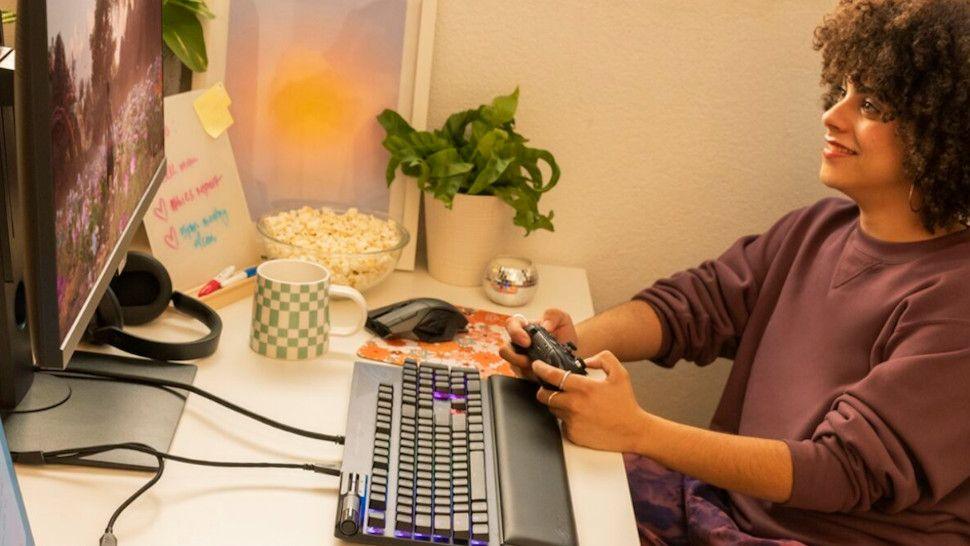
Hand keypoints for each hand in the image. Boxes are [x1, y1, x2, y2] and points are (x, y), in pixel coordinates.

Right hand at [498, 308, 579, 380]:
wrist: (572, 355)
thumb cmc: (564, 336)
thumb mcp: (563, 320)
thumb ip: (553, 315)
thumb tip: (545, 325)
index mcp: (525, 327)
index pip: (511, 324)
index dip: (515, 332)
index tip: (526, 341)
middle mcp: (519, 343)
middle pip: (505, 349)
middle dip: (514, 355)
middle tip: (528, 359)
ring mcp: (520, 359)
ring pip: (511, 364)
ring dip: (522, 367)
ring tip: (535, 367)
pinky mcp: (524, 373)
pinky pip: (521, 376)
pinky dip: (530, 376)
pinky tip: (540, 374)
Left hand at [533, 351, 650, 452]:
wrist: (633, 431)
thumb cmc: (626, 403)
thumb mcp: (619, 374)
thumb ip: (603, 359)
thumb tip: (586, 360)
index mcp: (584, 388)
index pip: (552, 376)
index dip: (541, 369)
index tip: (537, 366)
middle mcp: (574, 405)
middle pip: (544, 395)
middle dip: (545, 390)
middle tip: (551, 388)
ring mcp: (572, 421)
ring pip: (553, 409)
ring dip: (557, 404)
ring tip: (573, 403)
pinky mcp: (573, 435)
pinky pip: (562, 424)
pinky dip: (567, 419)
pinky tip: (581, 417)